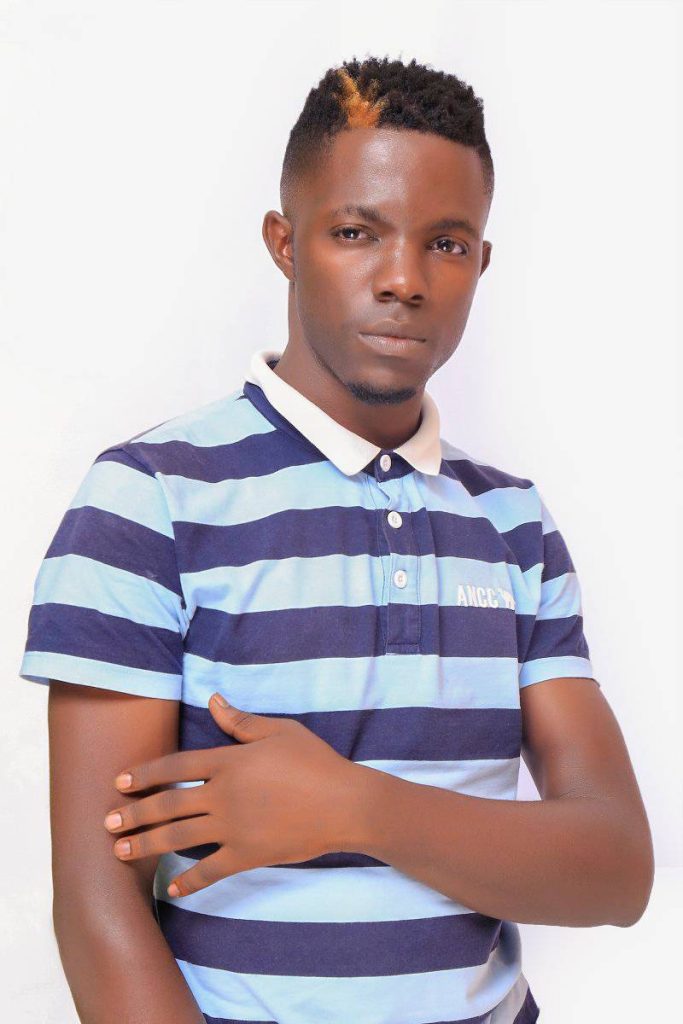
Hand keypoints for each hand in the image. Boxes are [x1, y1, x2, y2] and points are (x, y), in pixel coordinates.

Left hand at [103, 693, 372, 897]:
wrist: (345, 803)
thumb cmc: (315, 761)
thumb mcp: (279, 731)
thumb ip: (241, 721)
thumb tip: (214, 700)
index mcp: (229, 761)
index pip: (177, 766)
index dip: (146, 773)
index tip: (121, 781)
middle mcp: (224, 794)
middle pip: (169, 803)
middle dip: (135, 813)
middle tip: (107, 822)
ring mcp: (234, 827)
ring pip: (179, 837)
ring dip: (146, 844)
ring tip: (120, 851)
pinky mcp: (248, 854)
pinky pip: (210, 870)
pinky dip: (189, 881)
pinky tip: (171, 888)